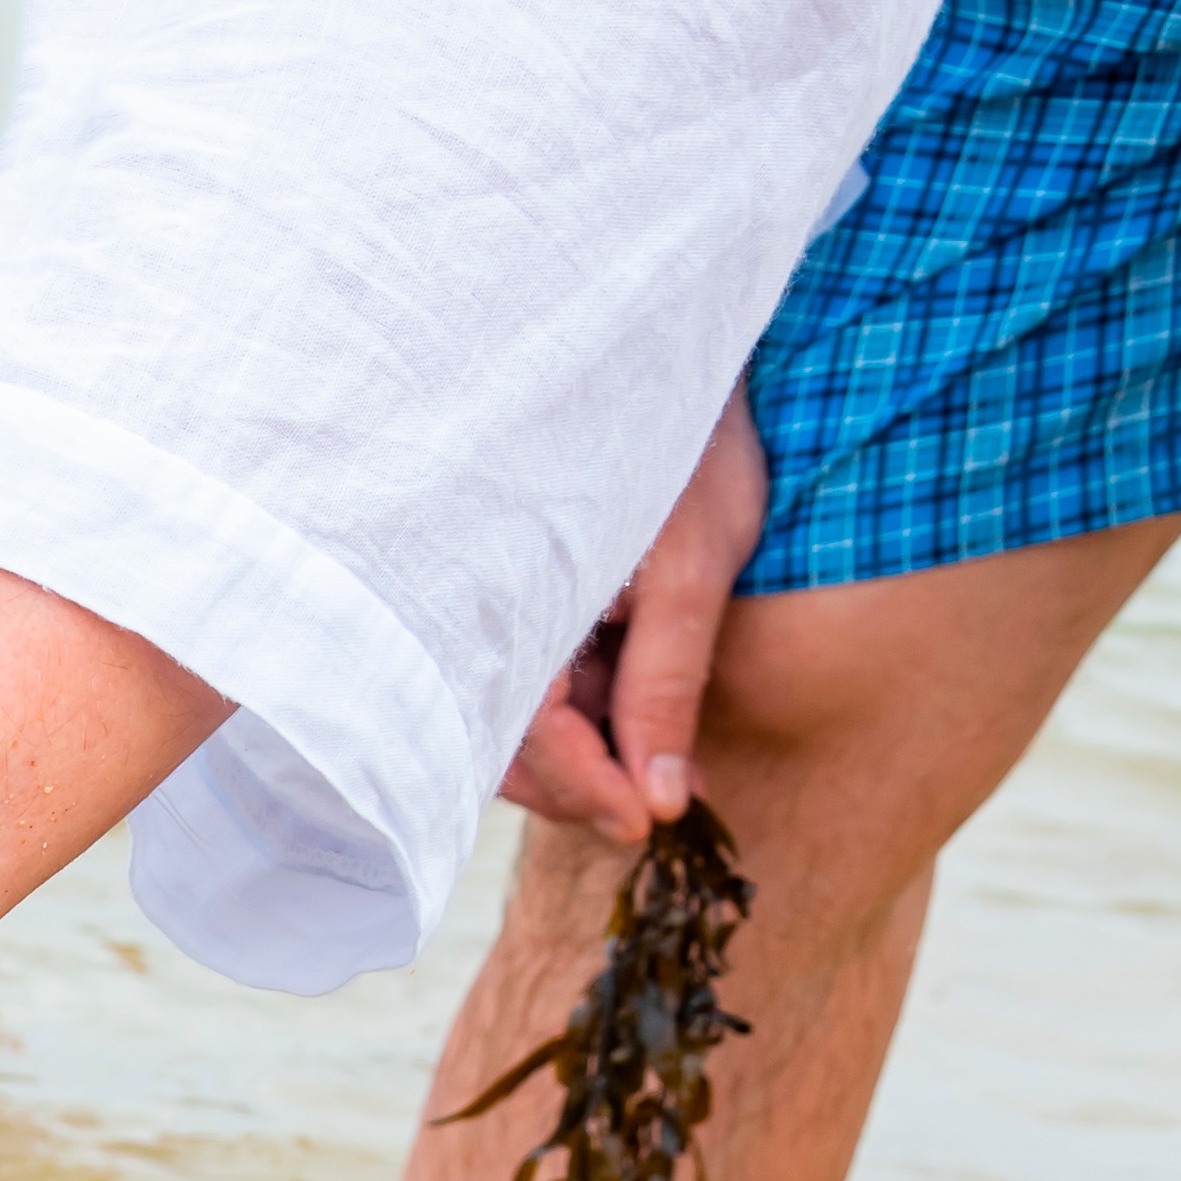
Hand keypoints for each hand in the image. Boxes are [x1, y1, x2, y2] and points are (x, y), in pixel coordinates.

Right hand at [500, 396, 766, 840]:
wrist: (678, 353)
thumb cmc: (691, 449)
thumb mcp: (693, 572)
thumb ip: (667, 686)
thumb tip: (658, 799)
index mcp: (516, 597)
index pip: (527, 733)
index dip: (586, 790)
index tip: (645, 826)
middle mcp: (487, 606)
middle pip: (507, 741)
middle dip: (584, 786)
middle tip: (660, 809)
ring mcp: (501, 604)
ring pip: (518, 722)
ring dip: (588, 758)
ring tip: (666, 773)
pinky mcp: (521, 598)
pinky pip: (531, 681)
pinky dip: (584, 715)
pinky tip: (642, 722)